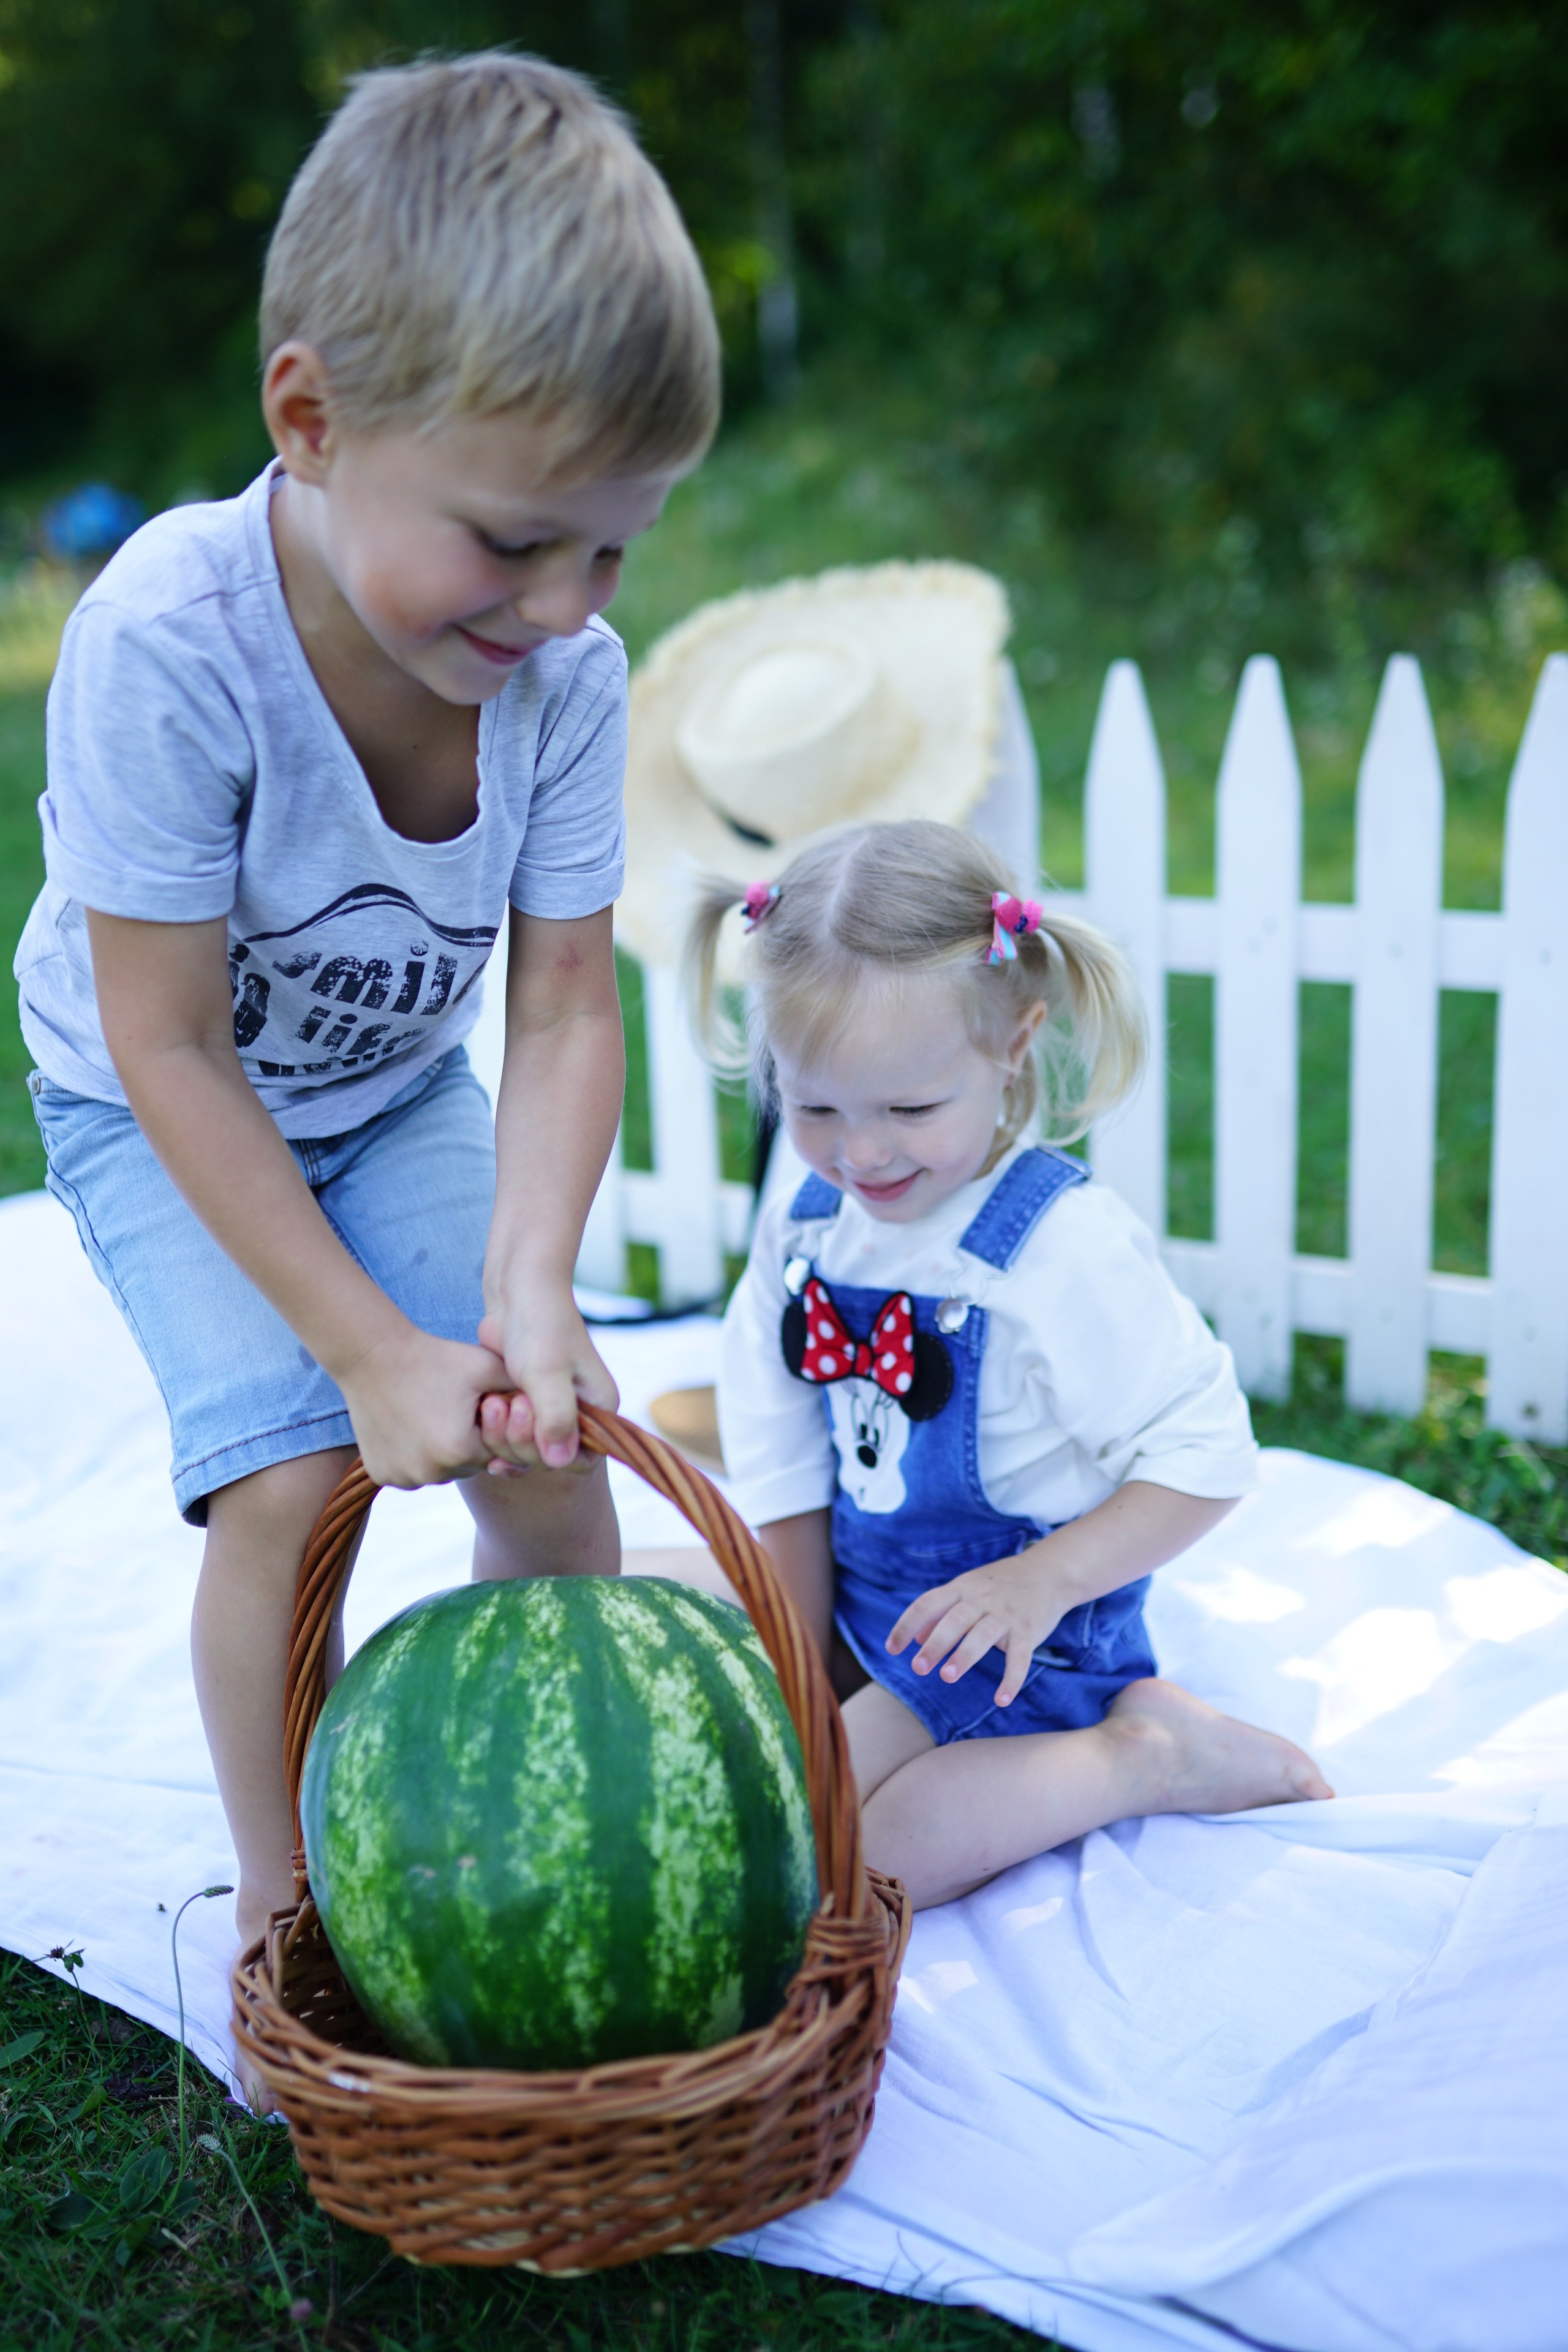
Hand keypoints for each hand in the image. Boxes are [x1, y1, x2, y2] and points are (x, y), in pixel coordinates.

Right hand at [336, 1325, 512, 1489]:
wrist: (372, 1355)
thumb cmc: (435, 1357)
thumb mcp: (487, 1367)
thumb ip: (523, 1389)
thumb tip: (555, 1409)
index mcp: (462, 1450)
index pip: (495, 1452)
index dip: (489, 1428)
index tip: (476, 1404)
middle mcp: (432, 1473)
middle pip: (467, 1465)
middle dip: (467, 1442)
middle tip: (451, 1408)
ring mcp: (404, 1478)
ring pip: (438, 1471)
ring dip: (440, 1452)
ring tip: (429, 1413)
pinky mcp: (381, 1476)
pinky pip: (410, 1472)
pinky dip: (412, 1455)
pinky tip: (407, 1424)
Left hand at [475, 1288, 617, 1472]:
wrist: (519, 1290)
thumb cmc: (540, 1325)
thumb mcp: (548, 1372)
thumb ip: (555, 1419)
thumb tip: (559, 1463)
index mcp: (599, 1407)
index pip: (584, 1459)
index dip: (554, 1457)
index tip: (531, 1429)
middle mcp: (577, 1413)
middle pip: (548, 1458)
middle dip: (522, 1441)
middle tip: (508, 1405)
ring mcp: (548, 1408)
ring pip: (525, 1451)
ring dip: (503, 1436)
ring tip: (492, 1403)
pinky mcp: (524, 1403)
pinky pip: (509, 1437)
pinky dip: (494, 1434)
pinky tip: (483, 1421)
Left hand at [885, 1543, 1079, 1706]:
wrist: (1050, 1572)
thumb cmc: (1001, 1584)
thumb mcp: (968, 1589)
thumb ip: (940, 1612)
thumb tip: (915, 1639)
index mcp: (962, 1588)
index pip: (927, 1604)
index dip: (906, 1625)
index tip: (891, 1648)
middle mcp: (982, 1599)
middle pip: (954, 1620)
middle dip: (935, 1644)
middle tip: (918, 1667)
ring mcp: (1006, 1614)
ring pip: (982, 1635)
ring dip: (964, 1656)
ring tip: (946, 1677)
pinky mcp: (1028, 1629)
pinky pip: (1020, 1657)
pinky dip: (1011, 1679)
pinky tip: (1002, 1700)